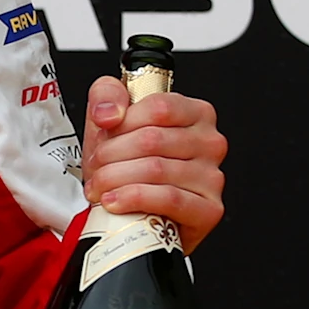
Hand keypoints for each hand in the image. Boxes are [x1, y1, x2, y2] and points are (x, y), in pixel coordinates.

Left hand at [81, 79, 226, 251]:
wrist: (133, 212)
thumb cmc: (129, 166)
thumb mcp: (112, 121)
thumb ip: (107, 95)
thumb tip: (109, 112)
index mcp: (196, 114)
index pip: (158, 108)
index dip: (122, 124)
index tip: (103, 137)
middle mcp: (210, 142)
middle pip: (152, 140)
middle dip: (111, 156)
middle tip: (96, 168)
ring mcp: (212, 177)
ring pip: (156, 170)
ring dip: (115, 179)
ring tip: (100, 187)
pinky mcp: (208, 209)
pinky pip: (168, 199)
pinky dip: (133, 199)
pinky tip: (115, 201)